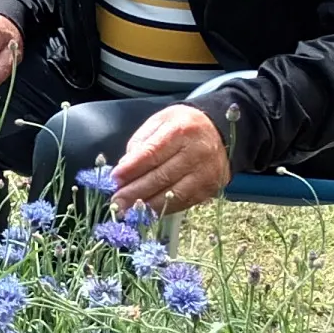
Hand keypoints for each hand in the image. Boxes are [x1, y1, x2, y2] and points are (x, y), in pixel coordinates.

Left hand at [110, 104, 230, 217]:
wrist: (219, 132)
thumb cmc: (182, 126)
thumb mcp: (160, 122)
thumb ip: (141, 143)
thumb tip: (125, 169)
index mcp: (181, 131)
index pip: (151, 154)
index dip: (131, 169)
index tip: (114, 180)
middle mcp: (197, 153)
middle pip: (161, 177)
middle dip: (135, 192)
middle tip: (116, 202)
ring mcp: (206, 173)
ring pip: (173, 194)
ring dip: (148, 205)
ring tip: (129, 210)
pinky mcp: (211, 188)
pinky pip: (184, 202)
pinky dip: (164, 208)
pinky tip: (148, 210)